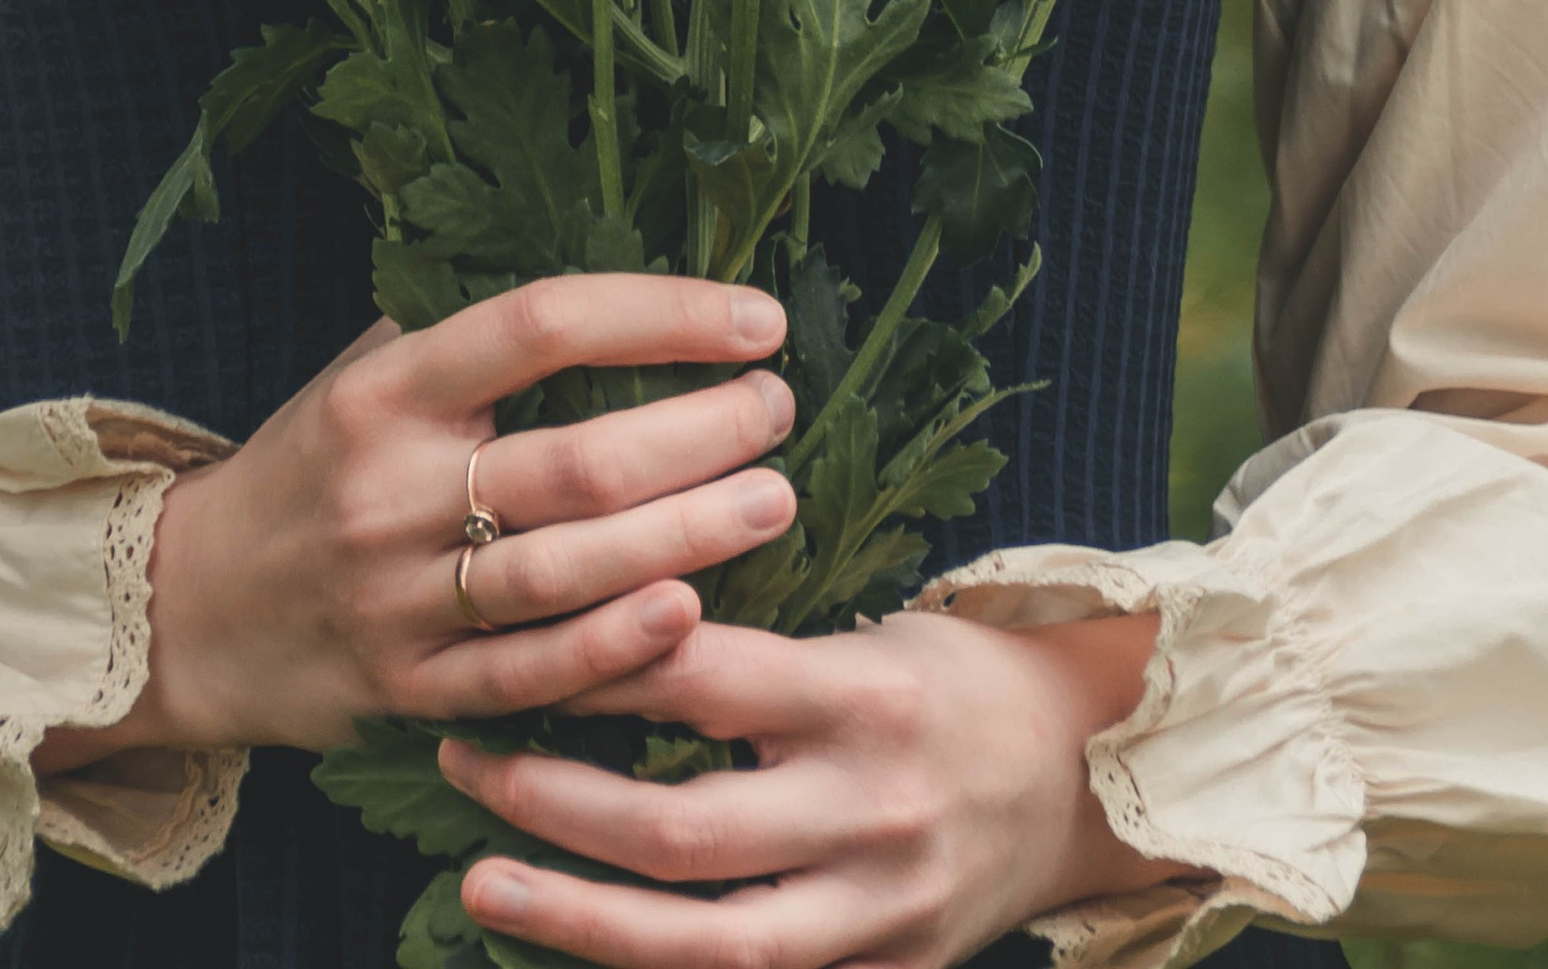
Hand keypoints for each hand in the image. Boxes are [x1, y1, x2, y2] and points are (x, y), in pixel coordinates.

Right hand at [39, 276, 797, 766]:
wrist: (191, 602)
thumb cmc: (317, 464)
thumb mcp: (368, 373)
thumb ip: (471, 338)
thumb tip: (625, 284)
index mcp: (388, 388)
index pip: (541, 325)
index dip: (660, 315)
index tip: (755, 318)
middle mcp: (391, 487)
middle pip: (574, 462)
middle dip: (698, 435)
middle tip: (778, 411)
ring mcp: (399, 598)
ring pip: (564, 572)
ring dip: (686, 537)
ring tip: (774, 499)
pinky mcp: (409, 690)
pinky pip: (529, 677)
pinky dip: (614, 649)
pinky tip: (691, 614)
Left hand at [440, 606, 1181, 966]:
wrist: (1086, 777)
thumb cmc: (953, 675)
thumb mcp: (872, 628)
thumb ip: (758, 646)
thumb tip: (609, 614)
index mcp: (868, 695)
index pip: (701, 679)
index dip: (595, 663)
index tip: (508, 643)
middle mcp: (872, 810)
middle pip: (683, 829)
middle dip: (555, 803)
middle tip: (462, 763)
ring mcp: (881, 911)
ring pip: (707, 943)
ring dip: (579, 917)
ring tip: (482, 880)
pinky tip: (581, 955)